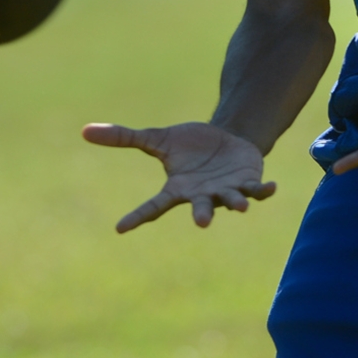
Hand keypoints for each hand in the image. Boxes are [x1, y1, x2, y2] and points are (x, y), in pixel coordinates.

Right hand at [81, 121, 275, 230]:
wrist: (224, 141)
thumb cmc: (190, 145)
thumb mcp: (158, 139)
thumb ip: (125, 138)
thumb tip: (85, 130)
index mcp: (178, 189)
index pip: (154, 206)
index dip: (137, 216)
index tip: (120, 227)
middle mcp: (202, 195)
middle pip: (201, 208)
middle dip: (202, 215)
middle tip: (202, 222)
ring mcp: (226, 191)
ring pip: (231, 201)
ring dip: (236, 203)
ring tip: (240, 207)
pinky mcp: (248, 182)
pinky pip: (256, 190)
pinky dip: (264, 191)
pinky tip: (272, 188)